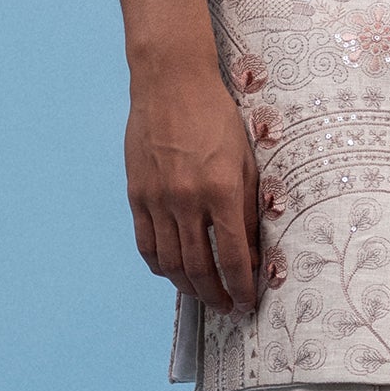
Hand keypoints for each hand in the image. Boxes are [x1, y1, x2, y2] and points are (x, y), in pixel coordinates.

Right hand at [125, 64, 259, 312]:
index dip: (241, 286)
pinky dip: (159, 266)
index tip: (249, 301)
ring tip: (203, 296)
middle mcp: (187, 200)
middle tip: (228, 308)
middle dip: (217, 295)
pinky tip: (172, 273)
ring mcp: (157, 199)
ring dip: (188, 287)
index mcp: (221, 190)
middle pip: (199, 268)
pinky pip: (146, 244)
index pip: (232, 256)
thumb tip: (252, 250)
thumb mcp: (246, 158)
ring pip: (170, 263)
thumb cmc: (216, 116)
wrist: (171, 82)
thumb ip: (248, 206)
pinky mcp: (137, 194)